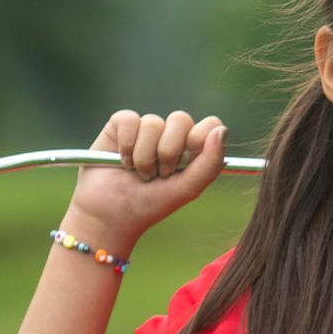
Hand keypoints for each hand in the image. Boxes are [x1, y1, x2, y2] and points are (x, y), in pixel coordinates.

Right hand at [65, 109, 226, 249]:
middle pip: (181, 119)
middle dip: (169, 152)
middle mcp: (170, 136)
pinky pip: (129, 120)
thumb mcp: (188, 188)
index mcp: (192, 150)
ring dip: (145, 156)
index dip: (199, 138)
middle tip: (160, 174)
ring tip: (140, 174)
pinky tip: (122, 162)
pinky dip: (126, 145)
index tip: (186, 161)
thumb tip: (222, 130)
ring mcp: (145, 129)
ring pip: (153, 122)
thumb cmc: (151, 204)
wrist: (110, 215)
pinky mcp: (120, 125)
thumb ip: (210, 162)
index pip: (209, 124)